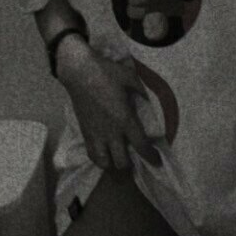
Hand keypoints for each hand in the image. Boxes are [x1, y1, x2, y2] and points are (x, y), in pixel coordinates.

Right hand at [55, 38, 162, 174]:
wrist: (79, 71)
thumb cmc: (106, 73)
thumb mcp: (130, 78)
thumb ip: (141, 91)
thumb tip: (147, 99)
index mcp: (125, 119)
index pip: (141, 145)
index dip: (150, 156)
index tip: (156, 161)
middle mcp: (111, 132)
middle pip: (121, 162)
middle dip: (130, 164)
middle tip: (134, 158)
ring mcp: (95, 134)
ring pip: (104, 163)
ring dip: (112, 164)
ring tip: (117, 157)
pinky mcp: (84, 132)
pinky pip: (91, 154)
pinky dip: (99, 158)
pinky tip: (104, 152)